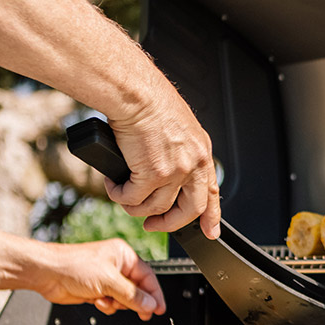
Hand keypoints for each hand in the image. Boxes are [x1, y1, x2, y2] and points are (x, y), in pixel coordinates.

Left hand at [36, 239, 166, 320]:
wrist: (47, 273)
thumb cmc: (73, 266)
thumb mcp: (109, 281)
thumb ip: (132, 295)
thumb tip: (150, 305)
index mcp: (124, 256)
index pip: (148, 277)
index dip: (155, 294)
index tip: (160, 308)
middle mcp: (117, 266)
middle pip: (137, 289)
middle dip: (134, 301)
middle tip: (141, 313)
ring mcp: (106, 279)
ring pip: (123, 299)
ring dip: (116, 304)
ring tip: (105, 300)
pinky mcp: (96, 290)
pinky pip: (110, 302)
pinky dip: (105, 305)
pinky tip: (96, 301)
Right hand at [106, 96, 221, 237]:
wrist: (135, 93)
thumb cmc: (149, 101)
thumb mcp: (177, 127)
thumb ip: (178, 150)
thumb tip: (166, 169)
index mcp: (201, 151)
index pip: (211, 191)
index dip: (211, 216)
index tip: (210, 231)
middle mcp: (193, 163)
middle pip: (189, 210)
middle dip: (169, 224)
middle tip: (153, 225)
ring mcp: (175, 171)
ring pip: (156, 208)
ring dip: (135, 207)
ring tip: (122, 196)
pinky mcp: (152, 174)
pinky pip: (133, 198)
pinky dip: (119, 196)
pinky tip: (113, 185)